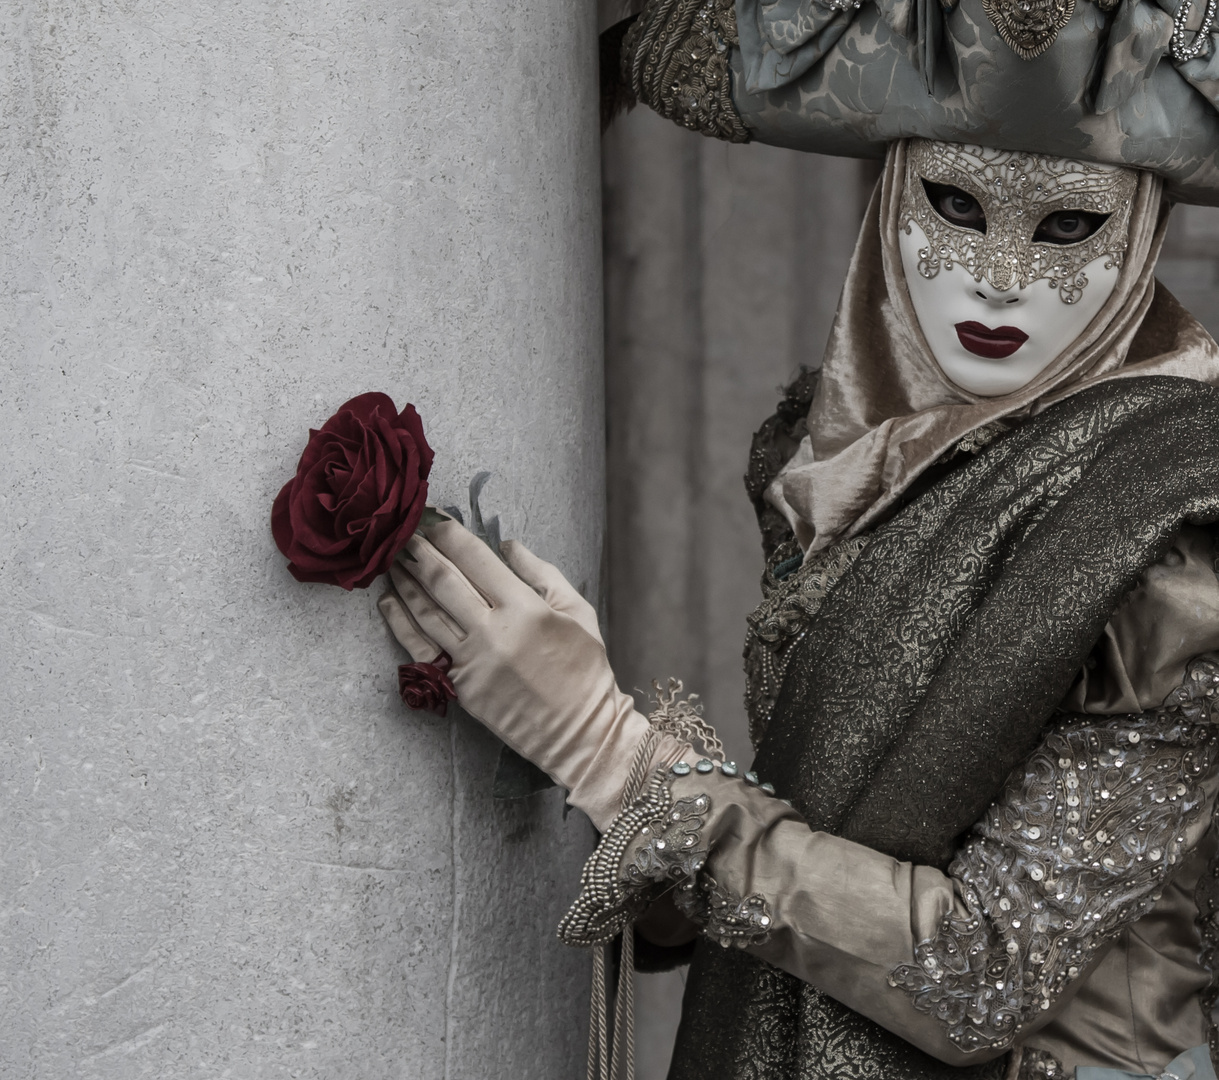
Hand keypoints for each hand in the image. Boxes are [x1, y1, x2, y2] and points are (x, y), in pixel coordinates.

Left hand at [377, 518, 679, 828]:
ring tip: (391, 560)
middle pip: (444, 581)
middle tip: (404, 532)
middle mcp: (493, 632)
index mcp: (526, 608)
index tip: (436, 519)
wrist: (582, 733)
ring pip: (426, 612)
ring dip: (405, 582)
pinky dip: (401, 622)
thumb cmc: (585, 669)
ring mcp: (472, 662)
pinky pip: (422, 648)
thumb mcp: (578, 610)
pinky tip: (389, 602)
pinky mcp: (460, 688)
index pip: (477, 560)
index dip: (451, 535)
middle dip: (420, 551)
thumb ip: (541, 573)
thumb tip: (506, 545)